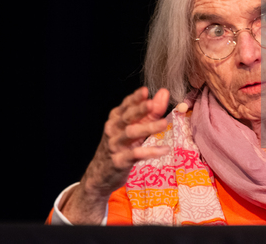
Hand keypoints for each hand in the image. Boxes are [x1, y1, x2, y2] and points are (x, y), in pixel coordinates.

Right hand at [60, 86, 172, 223]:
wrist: (101, 175)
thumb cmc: (121, 146)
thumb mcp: (135, 128)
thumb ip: (151, 112)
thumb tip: (164, 92)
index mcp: (116, 118)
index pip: (126, 105)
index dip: (135, 98)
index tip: (145, 90)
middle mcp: (113, 129)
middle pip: (127, 117)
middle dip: (139, 109)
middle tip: (152, 104)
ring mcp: (115, 145)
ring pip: (130, 133)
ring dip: (147, 128)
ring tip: (164, 123)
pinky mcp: (119, 161)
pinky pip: (135, 154)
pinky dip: (150, 151)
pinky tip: (164, 149)